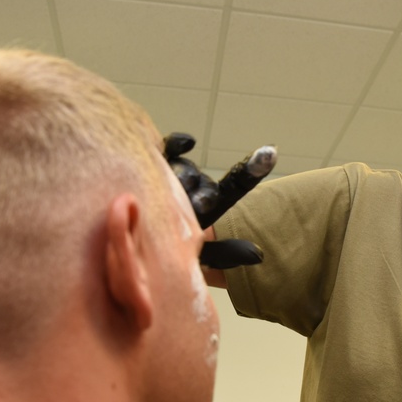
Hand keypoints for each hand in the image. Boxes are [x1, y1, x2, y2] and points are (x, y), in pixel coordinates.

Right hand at [163, 132, 276, 268]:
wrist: (130, 249)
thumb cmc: (167, 255)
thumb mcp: (201, 258)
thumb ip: (226, 254)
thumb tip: (258, 254)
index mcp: (209, 205)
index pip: (234, 186)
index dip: (252, 169)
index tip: (270, 152)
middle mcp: (192, 186)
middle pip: (199, 180)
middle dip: (198, 190)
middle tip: (198, 205)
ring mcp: (171, 174)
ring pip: (182, 170)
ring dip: (181, 177)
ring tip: (172, 191)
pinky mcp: (151, 162)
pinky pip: (166, 149)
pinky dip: (175, 145)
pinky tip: (187, 144)